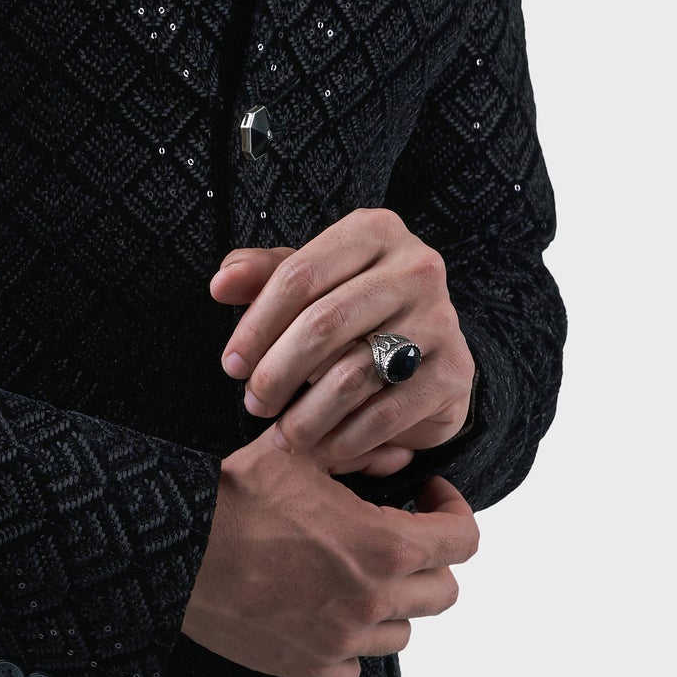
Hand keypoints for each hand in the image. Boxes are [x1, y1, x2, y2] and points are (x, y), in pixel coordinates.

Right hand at [181, 431, 479, 676]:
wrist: (175, 552)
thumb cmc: (232, 498)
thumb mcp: (298, 452)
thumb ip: (361, 452)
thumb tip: (402, 460)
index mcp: (383, 544)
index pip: (464, 540)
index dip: (454, 513)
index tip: (428, 501)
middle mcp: (374, 599)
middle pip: (444, 592)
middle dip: (428, 562)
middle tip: (398, 538)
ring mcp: (343, 639)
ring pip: (402, 632)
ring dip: (390, 605)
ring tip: (356, 577)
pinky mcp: (309, 668)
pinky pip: (355, 667)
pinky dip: (349, 644)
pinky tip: (325, 614)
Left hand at [210, 207, 475, 476]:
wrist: (431, 349)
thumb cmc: (355, 308)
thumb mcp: (310, 283)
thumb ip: (264, 276)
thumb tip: (222, 283)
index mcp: (374, 231)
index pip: (297, 277)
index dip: (255, 327)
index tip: (232, 365)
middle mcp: (416, 266)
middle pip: (322, 324)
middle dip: (276, 374)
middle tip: (255, 404)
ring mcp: (441, 319)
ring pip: (351, 375)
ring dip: (306, 416)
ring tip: (285, 434)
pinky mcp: (455, 371)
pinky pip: (385, 413)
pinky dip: (345, 438)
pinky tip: (324, 446)